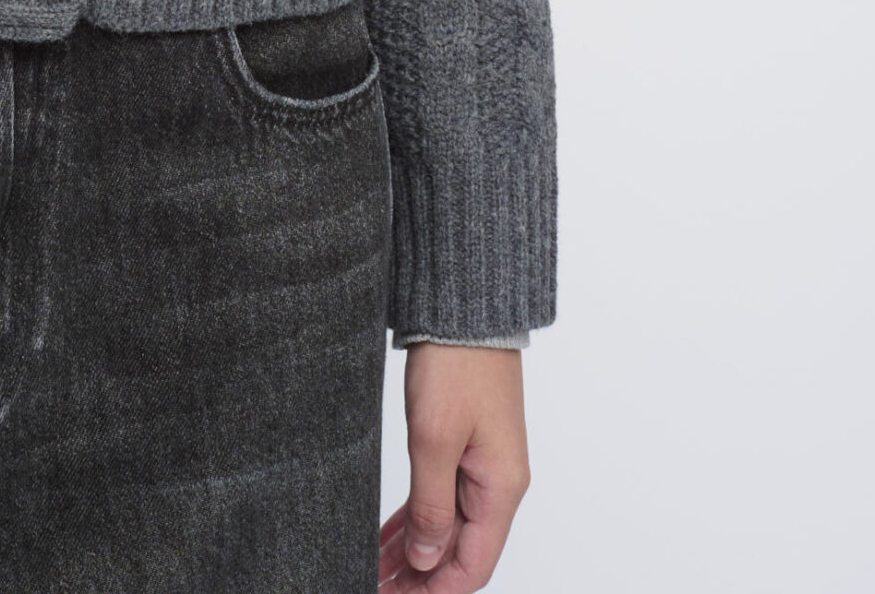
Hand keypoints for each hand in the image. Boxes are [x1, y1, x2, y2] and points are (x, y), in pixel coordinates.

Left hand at [378, 344, 529, 590]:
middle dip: (419, 576)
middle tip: (374, 585)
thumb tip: (427, 560)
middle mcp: (496, 484)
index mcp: (500, 489)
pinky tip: (389, 536)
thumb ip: (431, 504)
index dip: (435, 590)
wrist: (464, 309)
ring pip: (446, 526)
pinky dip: (415, 519)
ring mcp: (480, 465)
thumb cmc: (457, 365)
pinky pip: (440, 498)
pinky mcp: (463, 446)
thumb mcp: (435, 437)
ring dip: (414, 551)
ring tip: (375, 569)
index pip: (472, 565)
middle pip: (459, 551)